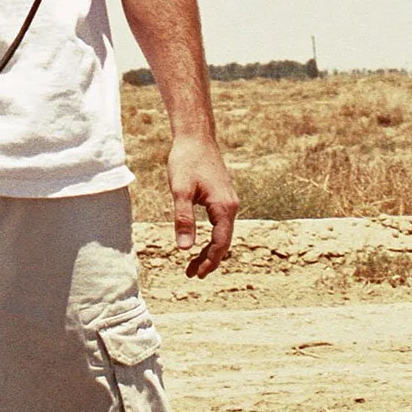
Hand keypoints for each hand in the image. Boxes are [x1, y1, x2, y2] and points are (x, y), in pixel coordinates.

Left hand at [167, 133, 237, 278]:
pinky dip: (211, 236)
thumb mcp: (180, 190)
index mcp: (224, 207)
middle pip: (223, 241)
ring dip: (209, 249)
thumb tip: (184, 249)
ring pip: (222, 233)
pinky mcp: (223, 196)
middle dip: (209, 259)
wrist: (196, 136)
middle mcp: (231, 206)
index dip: (209, 261)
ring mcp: (229, 201)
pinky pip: (220, 223)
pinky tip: (199, 242)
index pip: (220, 243)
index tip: (197, 275)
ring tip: (193, 264)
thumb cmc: (187, 160)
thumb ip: (183, 219)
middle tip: (192, 274)